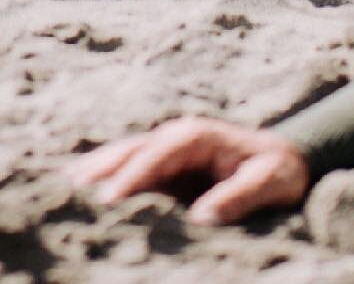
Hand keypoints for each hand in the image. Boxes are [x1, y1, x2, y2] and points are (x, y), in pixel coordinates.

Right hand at [67, 117, 310, 225]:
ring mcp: (170, 147)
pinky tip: (85, 182)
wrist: (288, 159)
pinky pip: (133, 166)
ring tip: (65, 184)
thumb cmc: (280, 172)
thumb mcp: (270, 183)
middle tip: (69, 190)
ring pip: (125, 155)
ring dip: (97, 168)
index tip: (108, 199)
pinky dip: (108, 173)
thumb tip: (200, 217)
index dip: (131, 176)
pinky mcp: (168, 164)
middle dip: (101, 169)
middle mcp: (176, 136)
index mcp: (197, 136)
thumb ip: (237, 197)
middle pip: (131, 150)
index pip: (156, 155)